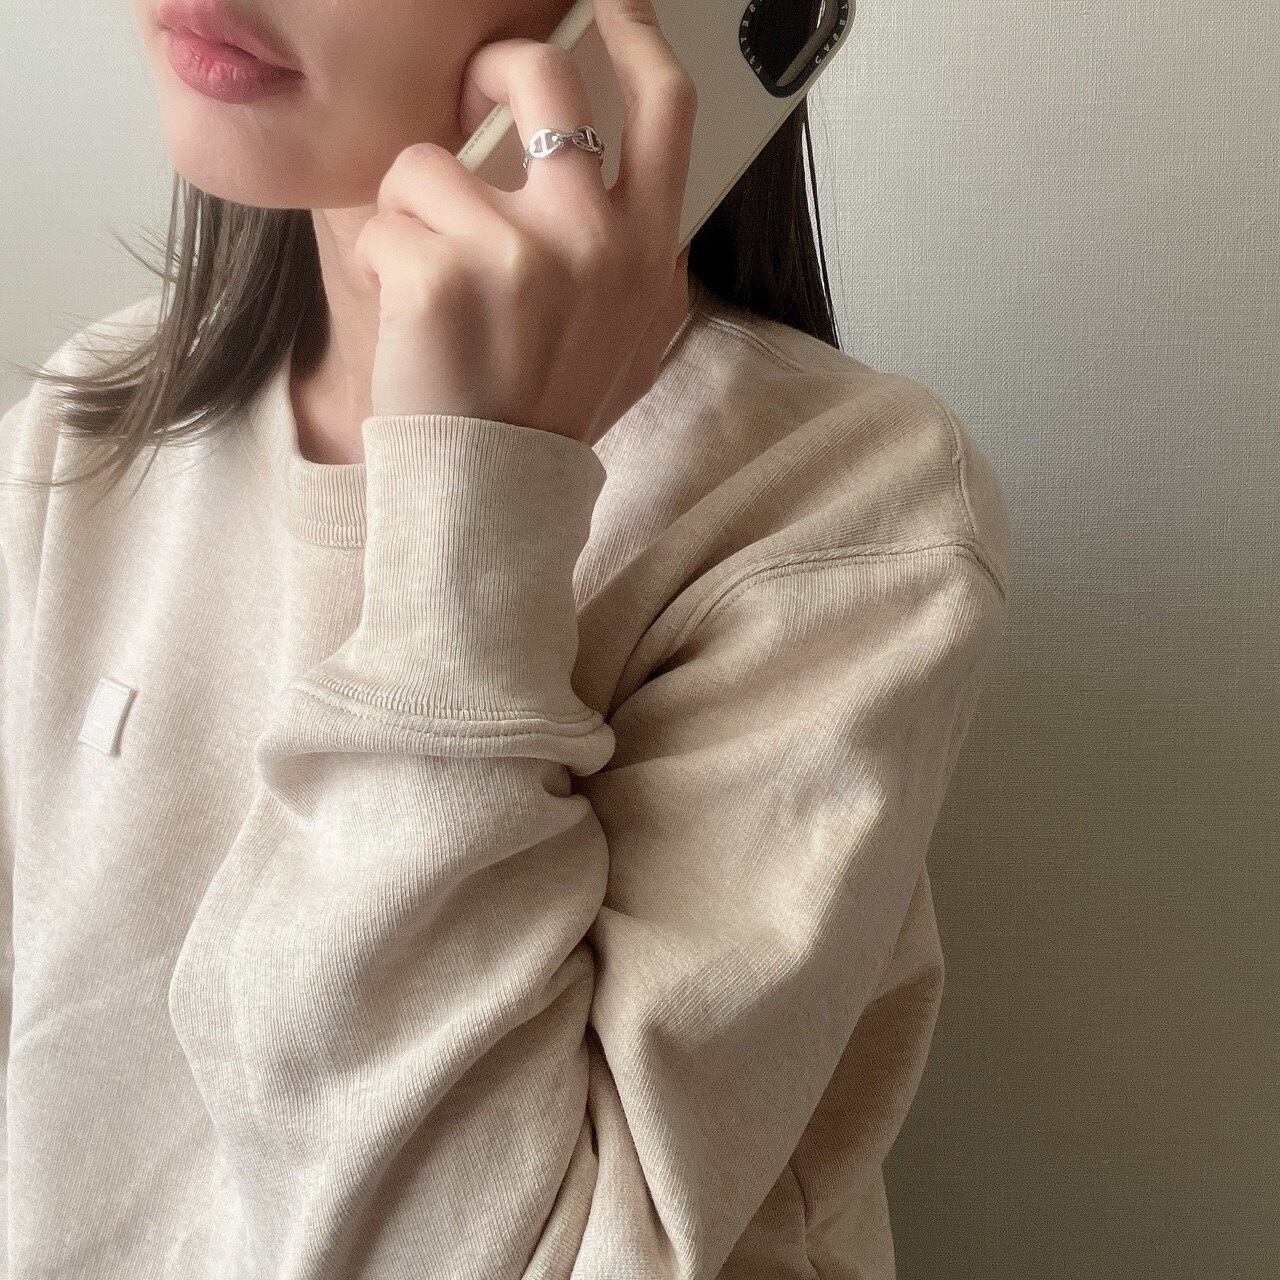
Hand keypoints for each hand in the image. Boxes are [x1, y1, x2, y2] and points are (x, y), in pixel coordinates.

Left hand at [352, 0, 697, 447]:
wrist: (493, 489)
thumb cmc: (550, 408)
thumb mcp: (632, 340)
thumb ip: (641, 263)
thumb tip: (638, 195)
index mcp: (645, 249)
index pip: (662, 106)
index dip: (634, 32)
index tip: (609, 1)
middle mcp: (594, 238)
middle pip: (538, 79)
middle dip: (487, 69)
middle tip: (464, 105)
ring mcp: (519, 253)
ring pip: (428, 159)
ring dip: (410, 211)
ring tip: (429, 285)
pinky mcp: (441, 273)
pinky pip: (383, 220)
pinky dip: (379, 260)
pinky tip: (407, 320)